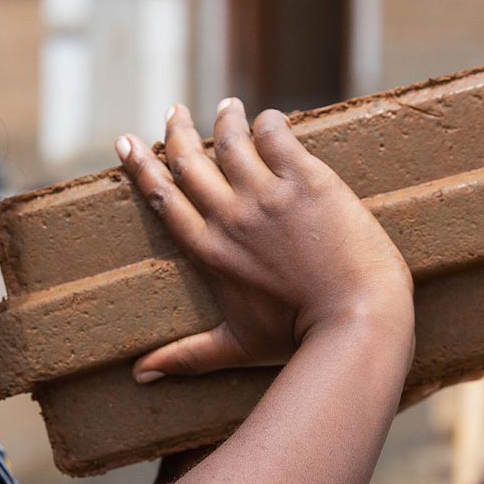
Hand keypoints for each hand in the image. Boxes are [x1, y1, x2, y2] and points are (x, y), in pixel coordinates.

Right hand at [116, 99, 412, 380]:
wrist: (356, 318)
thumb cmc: (298, 338)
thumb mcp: (236, 346)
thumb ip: (186, 356)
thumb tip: (139, 376)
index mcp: (210, 251)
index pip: (165, 199)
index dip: (142, 168)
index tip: (127, 144)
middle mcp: (231, 217)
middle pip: (190, 161)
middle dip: (176, 131)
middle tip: (172, 111)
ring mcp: (268, 195)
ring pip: (231, 141)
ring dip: (225, 119)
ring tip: (227, 107)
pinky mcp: (307, 179)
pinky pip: (277, 135)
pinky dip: (270, 121)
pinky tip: (271, 118)